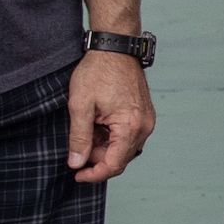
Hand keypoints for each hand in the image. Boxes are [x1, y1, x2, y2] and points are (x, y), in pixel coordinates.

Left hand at [63, 47, 154, 182]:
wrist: (115, 48)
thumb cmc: (98, 72)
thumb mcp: (80, 105)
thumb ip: (78, 137)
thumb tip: (76, 163)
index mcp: (130, 126)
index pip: (114, 164)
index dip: (94, 174)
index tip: (77, 174)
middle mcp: (144, 127)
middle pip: (120, 159)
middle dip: (97, 158)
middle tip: (78, 143)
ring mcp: (147, 121)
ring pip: (124, 148)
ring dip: (105, 147)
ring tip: (88, 128)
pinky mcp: (144, 115)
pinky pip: (129, 136)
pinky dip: (112, 137)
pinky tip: (99, 124)